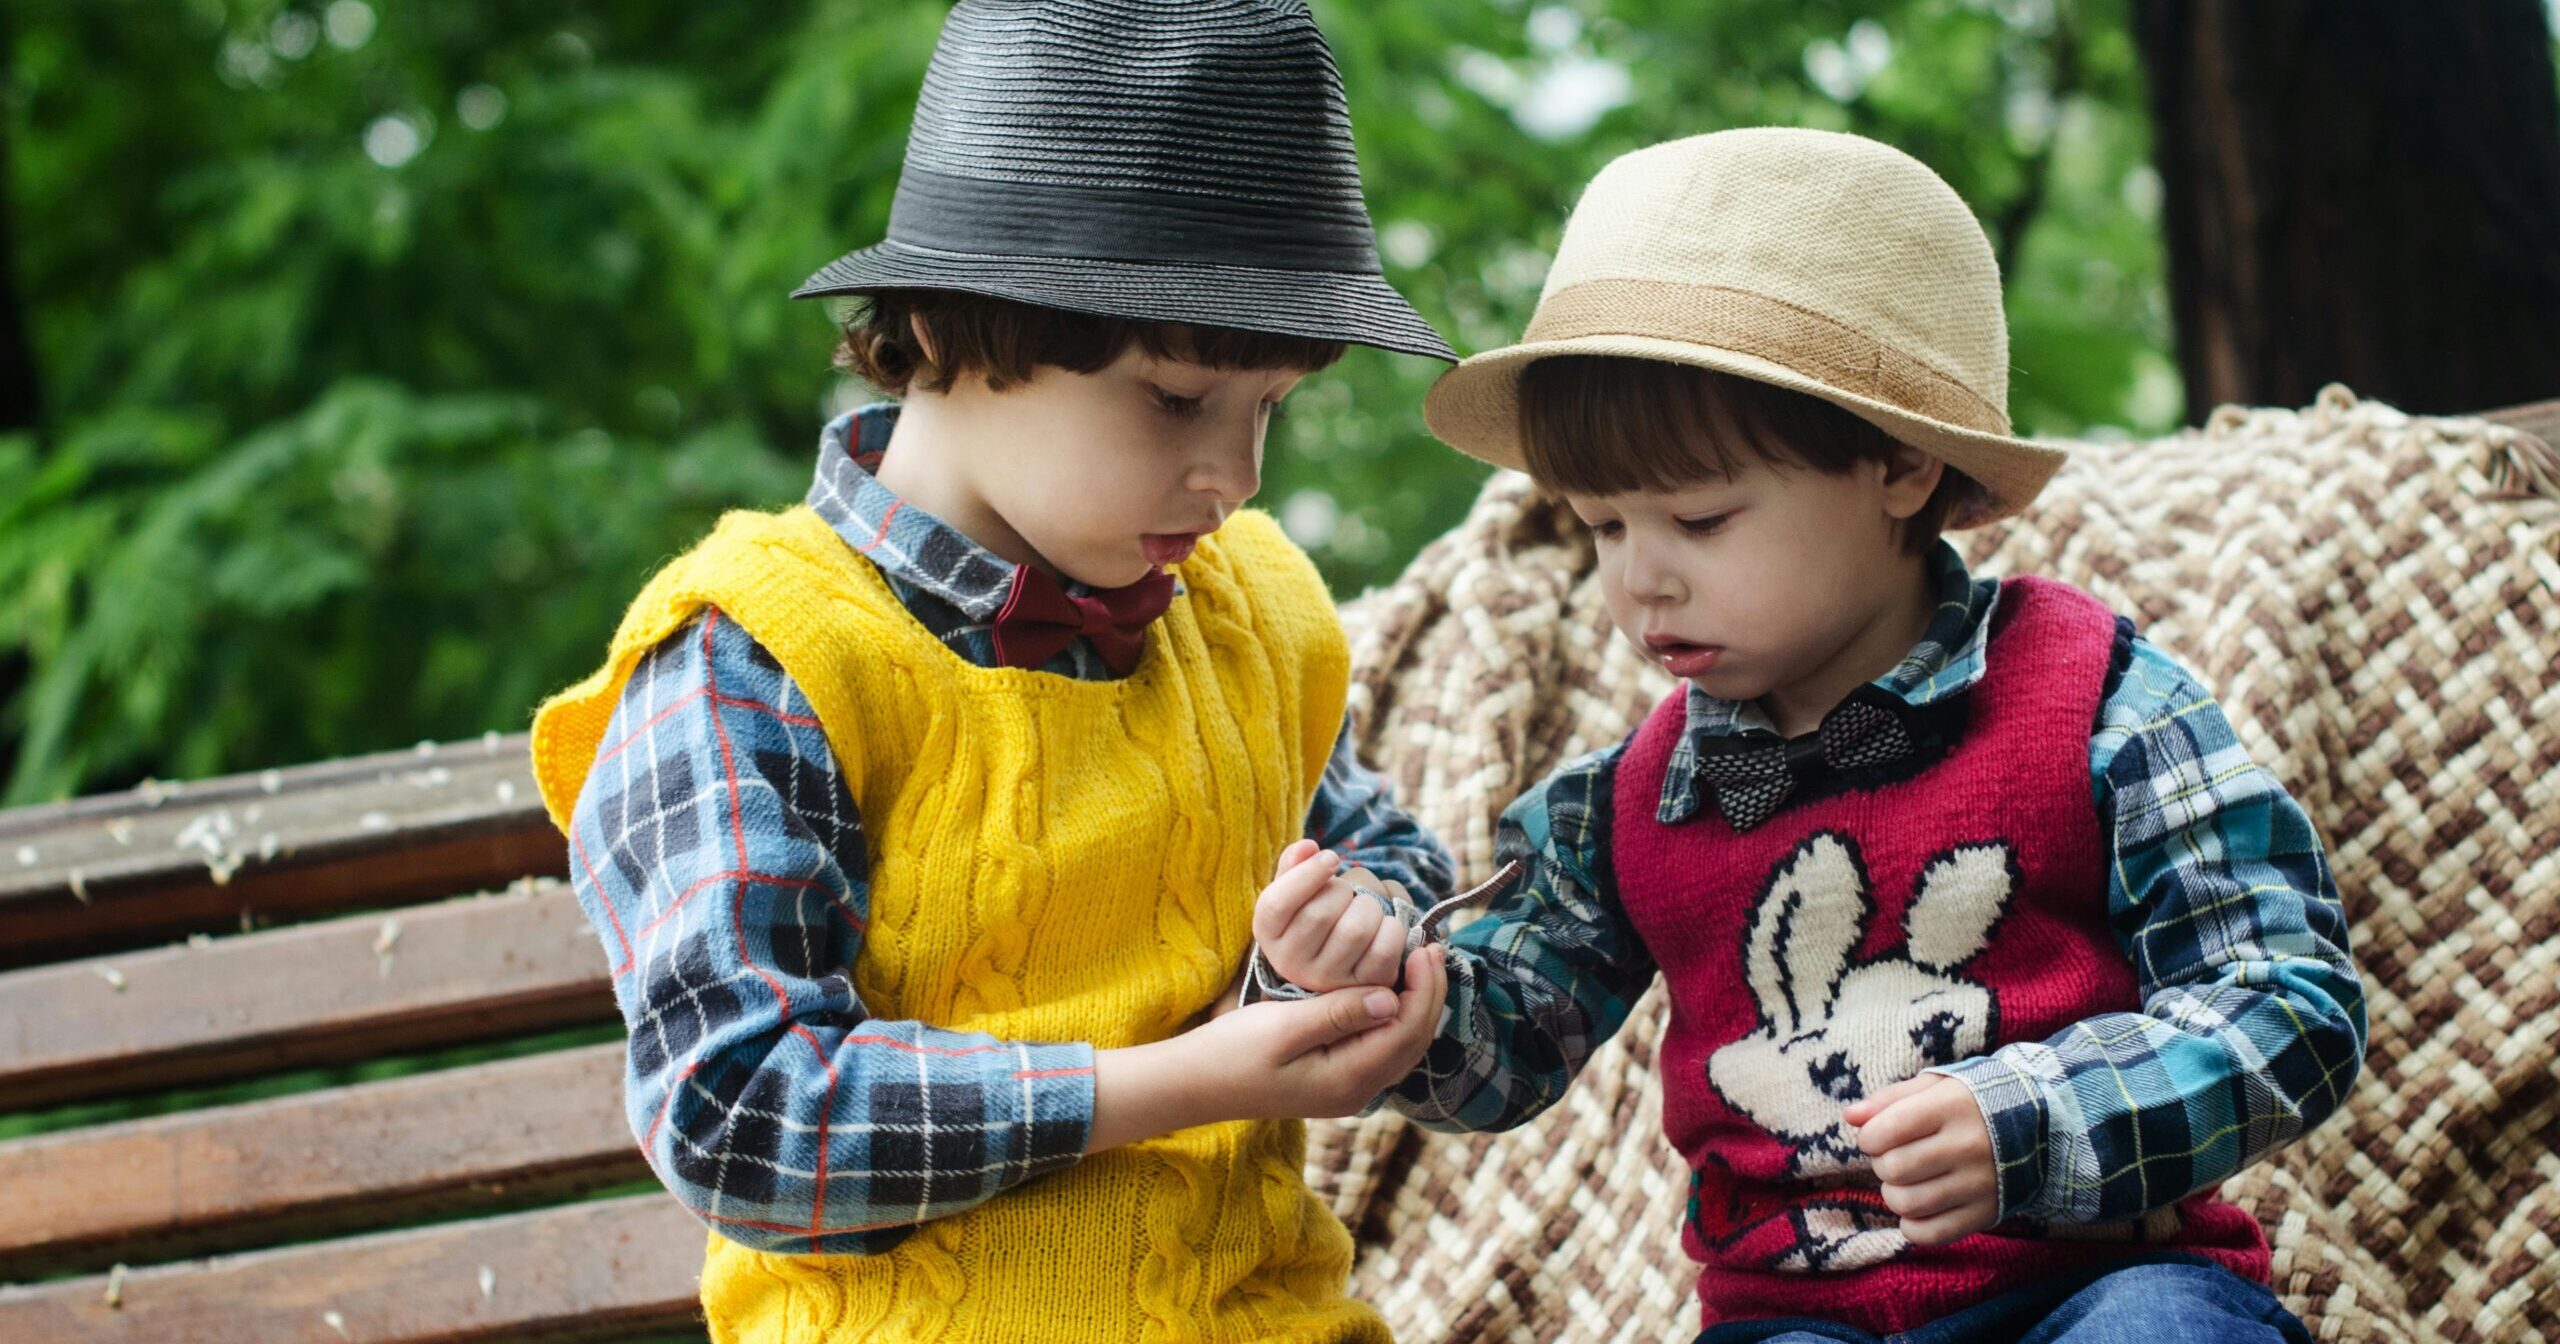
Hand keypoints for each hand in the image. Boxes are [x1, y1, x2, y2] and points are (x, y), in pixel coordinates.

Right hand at [1088, 943, 1446, 1151]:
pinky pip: (1381, 1047)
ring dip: (1416, 1004)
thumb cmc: (1232, 1052)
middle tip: (1432, 947)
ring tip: (1419, 962)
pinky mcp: (1335, 1080)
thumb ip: (1337, 1014)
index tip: (1425, 947)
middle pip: (1413, 1041)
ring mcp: (1347, 1089)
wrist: (1194, 1084)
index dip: (1423, 989)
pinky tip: (1390, 988)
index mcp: (1346, 1079)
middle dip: (1429, 994)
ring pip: (1401, 1046)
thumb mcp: (1282, 1027)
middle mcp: (1356, 1091)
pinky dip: (1395, 1016)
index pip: (1406, 1031)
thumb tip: (1390, 998)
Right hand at [1252, 838, 1410, 992]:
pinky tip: (1384, 925)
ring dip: (1369, 907)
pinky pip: (1383, 950)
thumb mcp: (1295, 892)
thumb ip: (1295, 866)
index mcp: (1269, 934)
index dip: (1307, 874)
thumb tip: (1308, 847)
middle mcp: (1291, 964)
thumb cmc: (1315, 915)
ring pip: (1355, 931)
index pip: (1276, 904)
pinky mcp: (1363, 987)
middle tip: (1348, 892)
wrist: (1338, 960)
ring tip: (1366, 909)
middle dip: (1343, 891)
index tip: (1332, 858)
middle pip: (1319, 915)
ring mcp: (1327, 982)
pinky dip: (1391, 928)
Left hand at [1844, 1074, 1999, 1245]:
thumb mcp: (1934, 1088)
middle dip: (1882, 1164)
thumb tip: (1851, 1116)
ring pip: (1908, 1204)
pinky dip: (1912, 1226)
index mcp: (1952, 1107)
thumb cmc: (1969, 1104)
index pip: (1886, 1130)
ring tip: (1907, 1181)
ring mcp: (1979, 1184)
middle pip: (1894, 1169)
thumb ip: (1889, 1099)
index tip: (1877, 1136)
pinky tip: (1918, 1208)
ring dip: (1894, 1194)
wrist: (2036, 1127)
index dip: (1869, 1137)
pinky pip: (1931, 1234)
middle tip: (1895, 1157)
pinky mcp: (1986, 1214)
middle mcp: (1968, 1146)